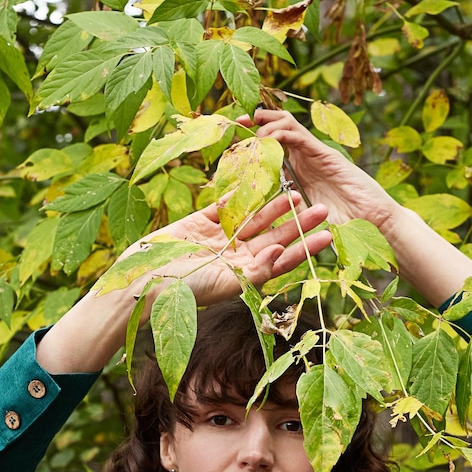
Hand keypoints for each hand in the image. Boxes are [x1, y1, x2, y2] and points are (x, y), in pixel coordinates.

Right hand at [127, 188, 331, 307]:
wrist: (145, 281)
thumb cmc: (185, 290)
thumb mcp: (224, 283)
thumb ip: (254, 269)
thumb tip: (281, 250)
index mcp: (244, 276)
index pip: (282, 260)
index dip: (304, 248)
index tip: (326, 236)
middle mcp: (235, 258)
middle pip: (273, 237)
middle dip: (297, 224)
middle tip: (322, 208)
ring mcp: (218, 240)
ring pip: (253, 220)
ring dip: (274, 208)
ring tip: (297, 193)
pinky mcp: (200, 223)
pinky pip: (224, 206)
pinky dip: (240, 194)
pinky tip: (260, 181)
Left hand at [242, 108, 397, 229]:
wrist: (374, 222)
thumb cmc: (346, 223)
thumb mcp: (307, 217)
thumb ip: (290, 211)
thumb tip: (265, 218)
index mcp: (299, 169)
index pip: (272, 146)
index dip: (252, 142)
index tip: (233, 144)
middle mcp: (305, 157)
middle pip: (276, 128)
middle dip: (254, 123)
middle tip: (236, 123)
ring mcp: (314, 153)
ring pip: (284, 125)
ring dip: (264, 123)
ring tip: (248, 127)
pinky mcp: (323, 153)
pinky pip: (297, 135)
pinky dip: (278, 133)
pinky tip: (264, 140)